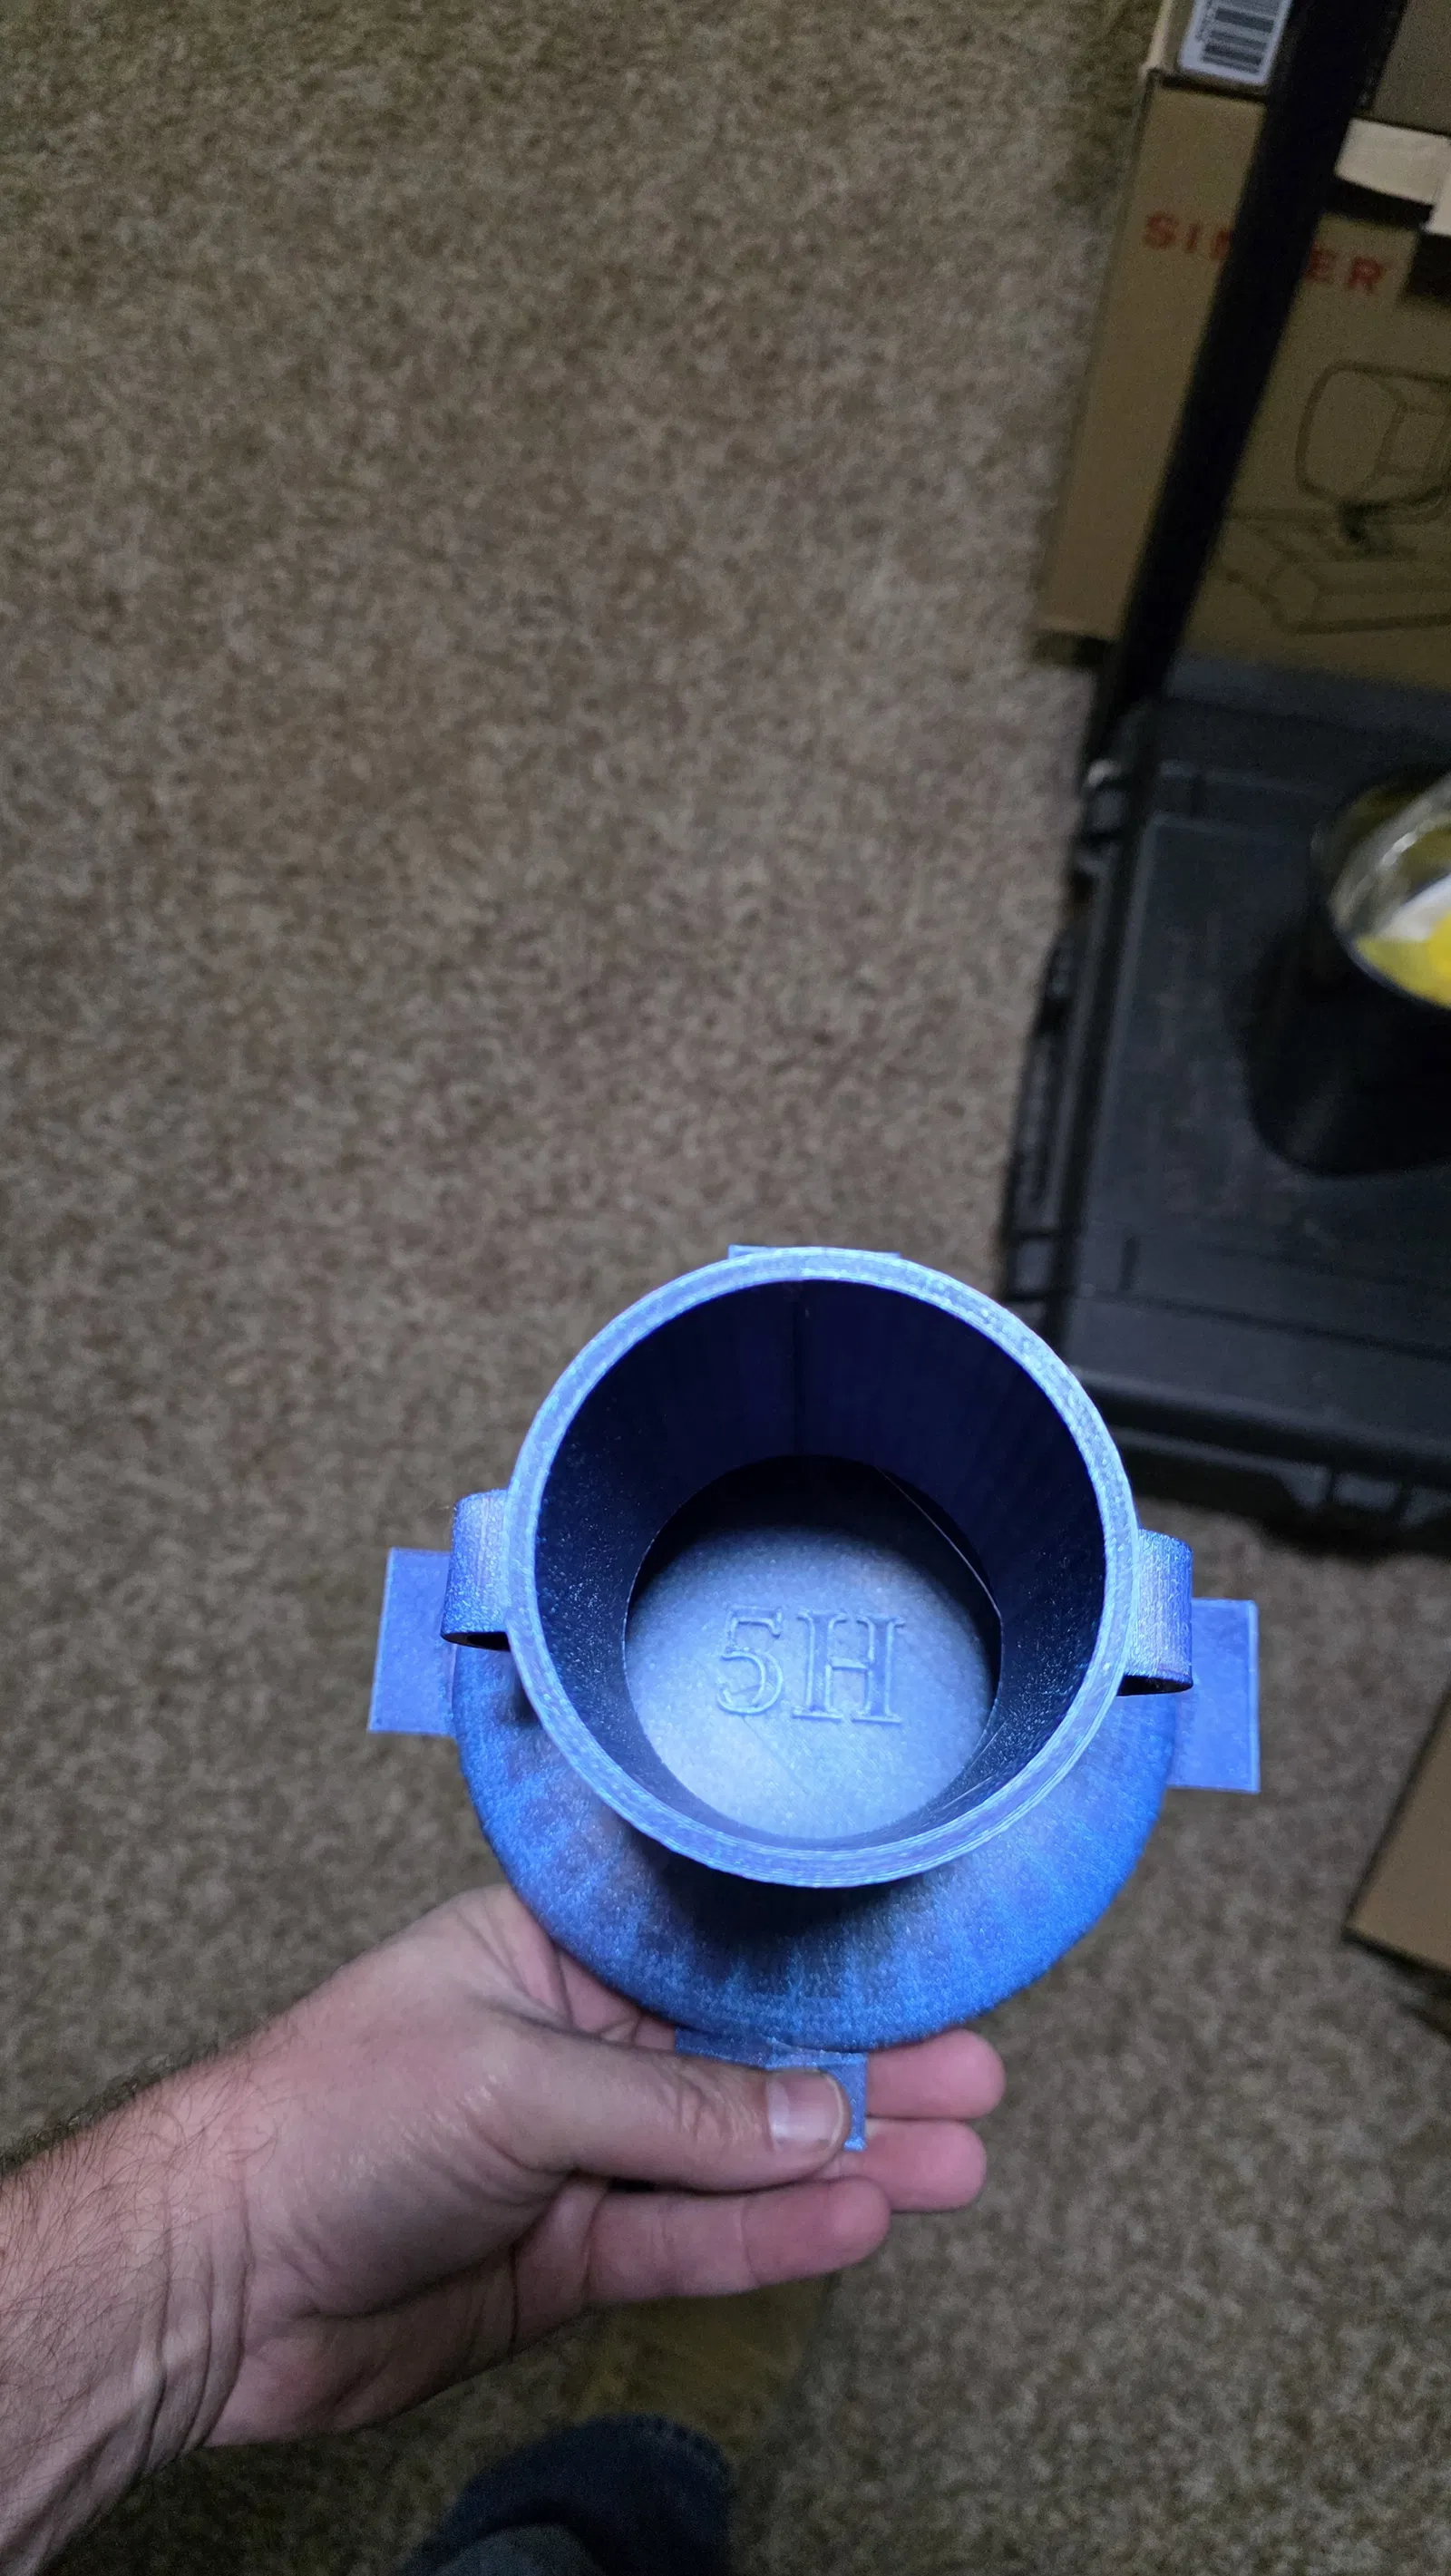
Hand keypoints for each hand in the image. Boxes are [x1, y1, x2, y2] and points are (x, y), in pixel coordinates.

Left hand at [201, 1883, 1003, 2442]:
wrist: (219, 2277)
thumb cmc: (325, 2117)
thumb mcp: (515, 2080)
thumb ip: (675, 2109)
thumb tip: (814, 2113)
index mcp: (550, 1953)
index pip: (711, 1950)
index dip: (818, 1970)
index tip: (920, 1977)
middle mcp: (574, 2046)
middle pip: (744, 2058)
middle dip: (858, 2071)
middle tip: (974, 2080)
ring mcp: (579, 2156)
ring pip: (735, 2159)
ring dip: (841, 2163)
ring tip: (954, 2164)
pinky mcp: (571, 2257)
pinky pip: (692, 2243)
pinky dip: (771, 2238)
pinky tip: (853, 2222)